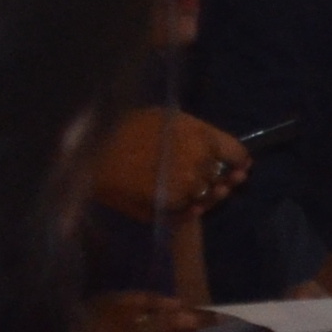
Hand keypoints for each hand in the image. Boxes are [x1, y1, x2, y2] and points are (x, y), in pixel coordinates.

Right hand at [87, 109, 250, 224]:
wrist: (93, 153)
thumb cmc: (127, 127)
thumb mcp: (167, 117)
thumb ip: (195, 132)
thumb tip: (217, 147)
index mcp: (201, 137)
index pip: (236, 153)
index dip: (239, 160)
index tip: (239, 165)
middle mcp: (198, 164)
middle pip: (225, 177)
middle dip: (225, 179)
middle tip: (224, 181)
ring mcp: (184, 189)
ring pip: (208, 198)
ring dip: (209, 196)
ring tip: (204, 193)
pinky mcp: (167, 208)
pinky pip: (188, 214)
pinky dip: (190, 211)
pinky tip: (188, 206)